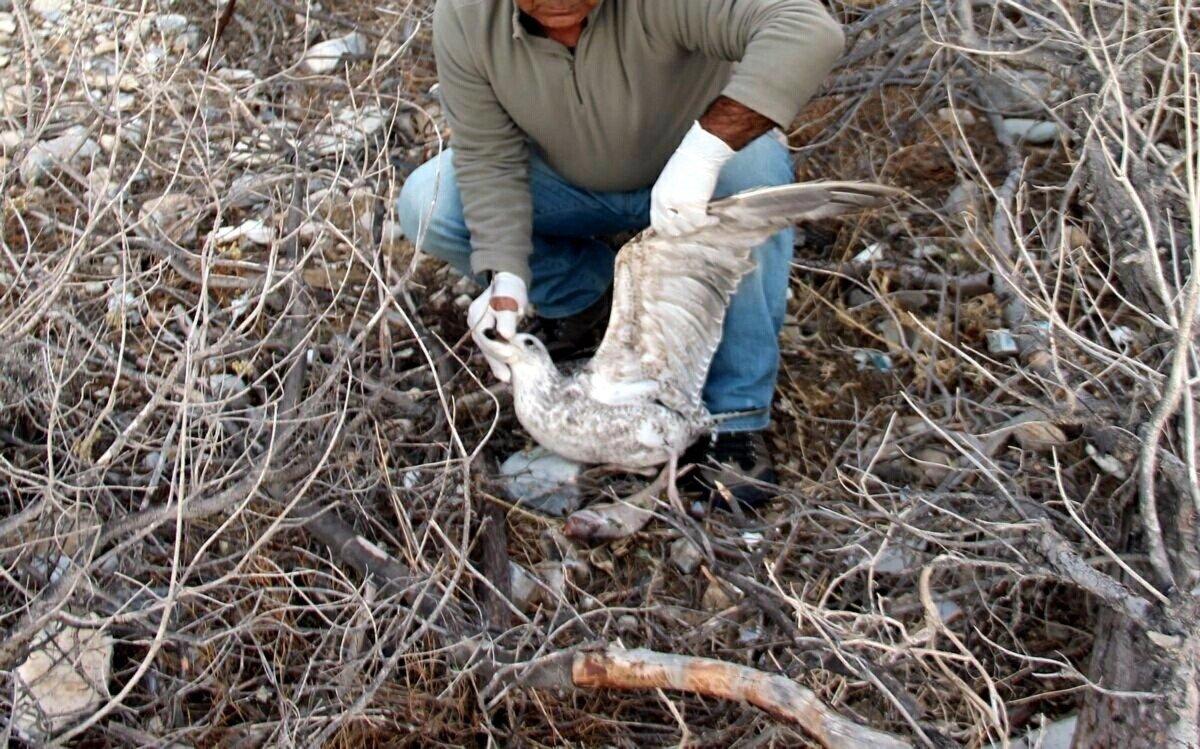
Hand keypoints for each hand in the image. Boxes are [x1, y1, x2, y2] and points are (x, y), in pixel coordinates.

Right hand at [467, 271, 527, 381]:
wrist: (508, 282)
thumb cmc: (509, 290)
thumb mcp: (510, 301)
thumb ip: (507, 318)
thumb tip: (505, 335)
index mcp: (476, 315)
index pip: (486, 336)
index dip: (499, 348)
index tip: (513, 357)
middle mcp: (474, 323)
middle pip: (485, 345)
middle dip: (498, 360)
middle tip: (510, 375)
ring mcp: (478, 329)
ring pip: (487, 349)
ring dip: (497, 364)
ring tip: (507, 379)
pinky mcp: (486, 333)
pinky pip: (491, 348)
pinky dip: (498, 360)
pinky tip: (504, 374)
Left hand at [650, 121, 734, 236]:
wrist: (701, 152)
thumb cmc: (689, 163)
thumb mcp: (670, 182)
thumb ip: (669, 199)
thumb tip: (677, 217)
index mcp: (657, 196)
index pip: (658, 224)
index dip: (669, 232)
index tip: (682, 232)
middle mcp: (664, 202)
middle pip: (673, 230)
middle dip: (687, 231)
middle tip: (698, 225)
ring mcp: (677, 205)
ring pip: (688, 228)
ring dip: (699, 226)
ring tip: (707, 219)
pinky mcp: (692, 205)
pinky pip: (700, 223)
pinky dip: (709, 223)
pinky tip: (715, 218)